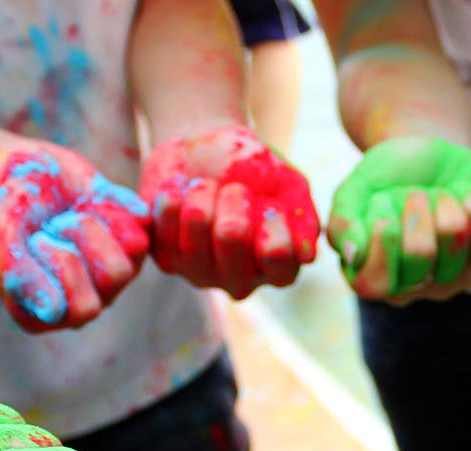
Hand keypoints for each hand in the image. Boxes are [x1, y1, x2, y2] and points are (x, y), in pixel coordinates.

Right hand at [0, 144, 150, 330]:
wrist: (26, 168)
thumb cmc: (9, 207)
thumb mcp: (1, 235)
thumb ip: (19, 274)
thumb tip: (54, 313)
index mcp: (46, 316)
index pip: (76, 306)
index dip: (52, 261)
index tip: (31, 241)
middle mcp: (85, 304)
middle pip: (111, 280)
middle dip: (77, 240)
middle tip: (51, 226)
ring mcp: (114, 279)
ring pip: (126, 261)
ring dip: (89, 224)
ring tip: (65, 216)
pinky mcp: (134, 245)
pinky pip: (139, 228)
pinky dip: (107, 206)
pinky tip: (85, 203)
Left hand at [140, 125, 318, 297]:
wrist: (205, 150)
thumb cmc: (256, 171)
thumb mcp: (289, 185)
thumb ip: (304, 218)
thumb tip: (307, 256)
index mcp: (277, 269)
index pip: (277, 255)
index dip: (272, 220)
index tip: (270, 204)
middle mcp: (240, 280)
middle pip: (231, 235)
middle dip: (234, 195)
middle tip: (234, 189)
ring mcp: (200, 273)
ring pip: (196, 225)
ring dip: (203, 192)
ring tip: (206, 186)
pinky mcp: (166, 259)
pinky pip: (163, 226)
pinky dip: (173, 196)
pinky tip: (181, 191)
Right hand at [328, 137, 470, 302]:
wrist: (429, 157)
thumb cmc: (387, 178)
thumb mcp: (356, 190)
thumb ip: (343, 221)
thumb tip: (352, 254)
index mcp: (370, 274)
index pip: (373, 283)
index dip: (382, 245)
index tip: (384, 215)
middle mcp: (408, 287)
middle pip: (418, 257)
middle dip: (415, 210)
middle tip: (413, 194)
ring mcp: (446, 280)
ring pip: (453, 244)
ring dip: (443, 204)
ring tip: (436, 194)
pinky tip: (461, 197)